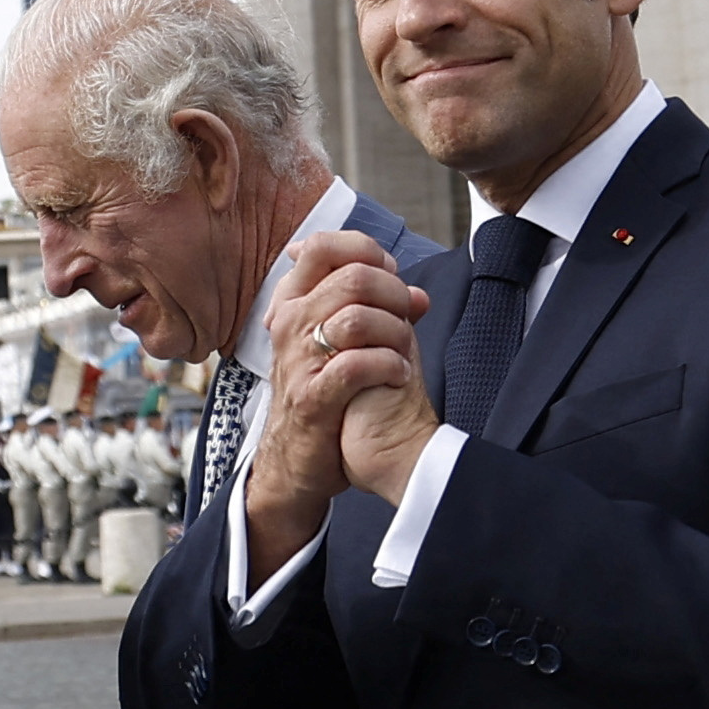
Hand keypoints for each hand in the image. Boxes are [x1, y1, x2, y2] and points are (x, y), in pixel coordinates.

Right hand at [248, 249, 433, 566]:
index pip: (323, 247)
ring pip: (357, 317)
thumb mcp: (337, 344)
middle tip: (407, 314)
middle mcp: (289, 325)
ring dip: (395, 330)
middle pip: (352, 277)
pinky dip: (389, 364)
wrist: (296, 460)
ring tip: (404, 348)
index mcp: (292, 304)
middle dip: (393, 292)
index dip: (367, 252)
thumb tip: (419, 295)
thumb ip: (374, 313)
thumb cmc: (324, 395)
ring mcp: (298, 361)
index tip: (390, 274)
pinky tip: (399, 374)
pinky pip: (358, 365)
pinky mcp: (313, 397)